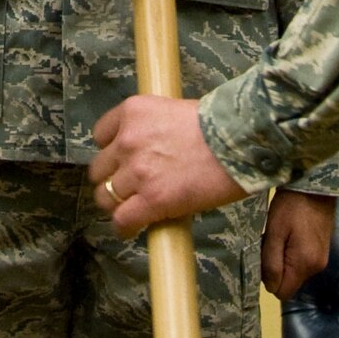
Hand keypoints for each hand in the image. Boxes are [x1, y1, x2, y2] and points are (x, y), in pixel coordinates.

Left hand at [90, 95, 245, 233]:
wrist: (239, 141)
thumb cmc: (217, 125)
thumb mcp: (173, 110)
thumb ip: (152, 128)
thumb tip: (148, 151)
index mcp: (132, 111)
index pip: (100, 135)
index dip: (112, 152)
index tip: (122, 161)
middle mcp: (128, 140)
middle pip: (99, 169)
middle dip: (112, 179)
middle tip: (130, 187)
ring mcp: (137, 171)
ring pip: (106, 196)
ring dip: (118, 204)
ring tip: (133, 208)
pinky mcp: (151, 200)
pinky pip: (122, 220)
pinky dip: (124, 227)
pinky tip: (133, 227)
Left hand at [260, 190, 335, 298]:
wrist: (316, 184)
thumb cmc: (291, 205)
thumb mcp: (275, 231)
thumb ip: (271, 262)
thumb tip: (270, 286)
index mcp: (304, 265)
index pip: (283, 292)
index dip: (269, 279)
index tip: (263, 257)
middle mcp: (316, 267)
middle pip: (289, 282)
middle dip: (276, 268)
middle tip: (270, 242)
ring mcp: (322, 258)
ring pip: (295, 271)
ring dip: (284, 259)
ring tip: (279, 235)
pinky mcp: (323, 249)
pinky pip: (303, 261)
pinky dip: (293, 252)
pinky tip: (290, 233)